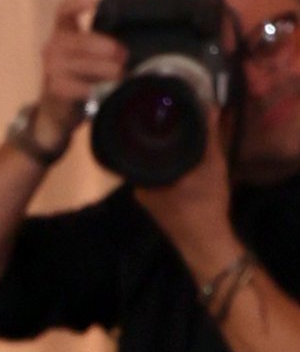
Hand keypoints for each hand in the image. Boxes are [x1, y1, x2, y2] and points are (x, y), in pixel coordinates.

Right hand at [34, 0, 124, 150]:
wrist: (56, 114)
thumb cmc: (79, 79)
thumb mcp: (88, 57)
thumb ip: (103, 46)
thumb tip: (132, 48)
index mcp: (62, 33)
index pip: (63, 11)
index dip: (76, 4)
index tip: (92, 3)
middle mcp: (52, 47)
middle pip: (81, 40)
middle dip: (106, 48)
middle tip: (123, 56)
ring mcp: (51, 68)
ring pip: (82, 64)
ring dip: (105, 70)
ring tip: (120, 76)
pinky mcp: (54, 88)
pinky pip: (80, 86)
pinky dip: (95, 89)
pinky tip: (103, 91)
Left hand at [136, 104, 240, 274]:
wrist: (204, 243)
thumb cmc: (206, 205)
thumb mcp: (212, 165)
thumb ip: (209, 136)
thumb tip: (209, 108)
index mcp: (145, 176)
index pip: (138, 142)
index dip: (147, 124)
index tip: (156, 108)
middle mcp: (138, 185)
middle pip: (143, 151)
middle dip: (157, 134)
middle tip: (169, 115)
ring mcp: (144, 194)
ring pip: (150, 162)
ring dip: (162, 149)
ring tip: (174, 129)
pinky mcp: (152, 200)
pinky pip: (156, 173)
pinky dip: (165, 162)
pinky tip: (177, 152)